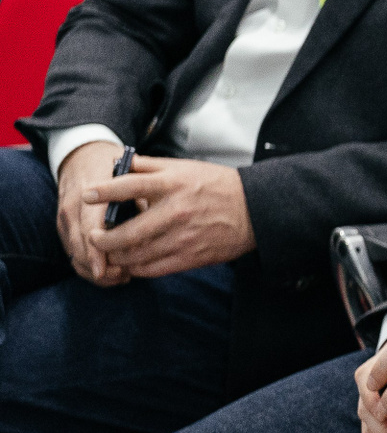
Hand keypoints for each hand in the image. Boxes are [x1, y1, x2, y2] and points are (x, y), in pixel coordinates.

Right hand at [56, 141, 128, 285]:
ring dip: (95, 270)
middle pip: (79, 247)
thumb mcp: (129, 177)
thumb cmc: (112, 166)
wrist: (81, 155)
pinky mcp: (63, 226)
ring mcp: (64, 219)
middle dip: (99, 267)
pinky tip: (111, 271)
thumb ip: (139, 201)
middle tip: (123, 276)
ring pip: (74, 254)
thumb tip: (155, 231)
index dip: (97, 253)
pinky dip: (89, 265)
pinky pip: (72, 252)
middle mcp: (72, 208)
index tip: (110, 270)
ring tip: (122, 276)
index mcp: (88, 193)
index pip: (89, 228)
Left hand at [85, 156, 255, 278]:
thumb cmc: (216, 186)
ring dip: (117, 255)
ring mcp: (182, 237)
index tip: (86, 195)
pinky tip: (133, 260)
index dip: (103, 191)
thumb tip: (118, 163)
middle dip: (101, 238)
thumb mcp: (185, 168)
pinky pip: (151, 268)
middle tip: (94, 236)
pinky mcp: (189, 257)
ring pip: (135, 255)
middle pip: (125, 232)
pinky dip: (136, 267)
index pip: (129, 186)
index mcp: (173, 184)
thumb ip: (150, 165)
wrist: (254, 211)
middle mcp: (175, 212)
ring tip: (112, 250)